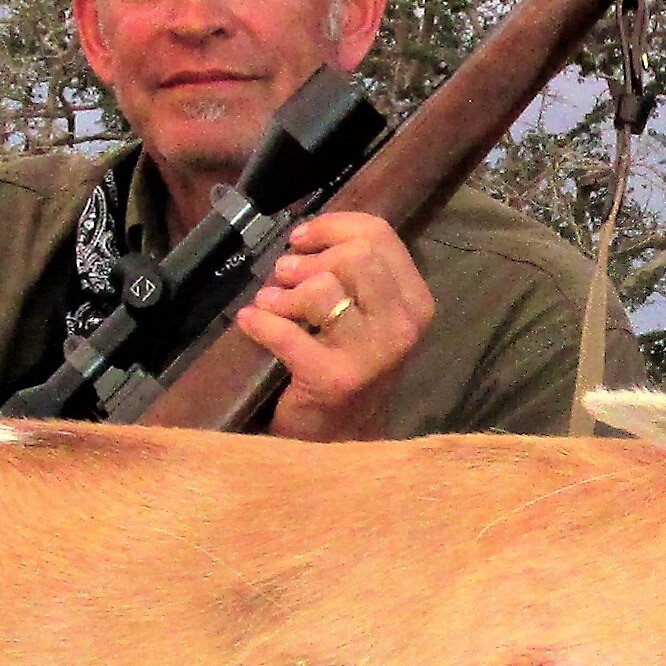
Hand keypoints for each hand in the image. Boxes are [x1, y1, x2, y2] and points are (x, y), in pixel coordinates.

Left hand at [244, 209, 433, 439]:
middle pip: (354, 256)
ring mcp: (373, 355)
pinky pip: (287, 334)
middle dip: (308, 261)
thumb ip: (353, 271)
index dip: (332, 227)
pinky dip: (260, 323)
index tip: (300, 239)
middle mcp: (403, 327)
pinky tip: (250, 322)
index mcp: (415, 302)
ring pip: (322, 290)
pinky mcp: (335, 380)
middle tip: (284, 276)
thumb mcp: (367, 313)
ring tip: (270, 303)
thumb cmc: (347, 365)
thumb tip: (304, 236)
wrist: (338, 437)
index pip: (379, 237)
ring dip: (283, 293)